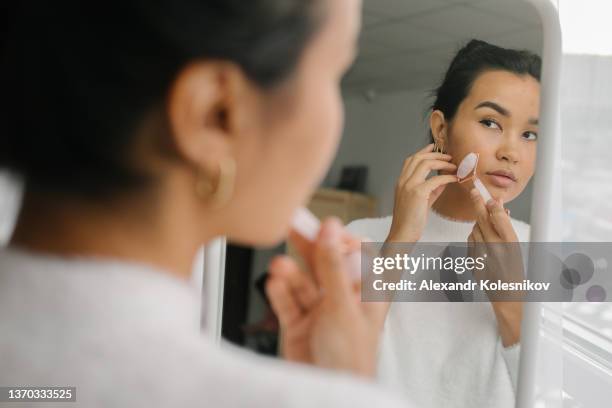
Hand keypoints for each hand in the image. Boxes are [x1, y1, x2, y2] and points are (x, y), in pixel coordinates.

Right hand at [265, 218, 386, 377]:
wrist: (326, 394)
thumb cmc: (350, 359)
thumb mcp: (343, 306)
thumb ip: (333, 267)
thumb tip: (330, 231)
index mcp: (366, 292)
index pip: (356, 254)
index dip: (340, 238)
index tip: (324, 224)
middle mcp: (343, 298)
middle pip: (324, 263)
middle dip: (308, 246)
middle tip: (291, 225)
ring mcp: (320, 310)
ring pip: (303, 282)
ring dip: (291, 273)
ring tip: (279, 267)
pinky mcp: (299, 323)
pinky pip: (288, 301)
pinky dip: (281, 293)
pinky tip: (275, 284)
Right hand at [387, 143, 457, 242]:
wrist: (402, 234)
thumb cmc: (410, 220)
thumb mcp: (421, 201)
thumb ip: (432, 189)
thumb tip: (444, 180)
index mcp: (401, 182)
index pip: (410, 160)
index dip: (423, 151)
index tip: (434, 147)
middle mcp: (403, 181)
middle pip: (418, 157)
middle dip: (435, 154)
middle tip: (448, 156)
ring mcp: (409, 186)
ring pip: (425, 163)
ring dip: (442, 162)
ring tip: (453, 165)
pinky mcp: (418, 193)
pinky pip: (436, 179)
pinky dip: (447, 177)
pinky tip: (454, 179)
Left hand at [468, 189, 523, 346]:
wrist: (507, 295)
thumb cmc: (515, 271)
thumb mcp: (517, 247)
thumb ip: (506, 226)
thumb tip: (499, 206)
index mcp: (511, 244)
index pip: (498, 217)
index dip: (491, 204)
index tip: (488, 195)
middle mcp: (496, 249)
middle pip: (482, 219)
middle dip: (477, 204)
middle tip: (473, 190)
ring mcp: (482, 255)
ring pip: (475, 230)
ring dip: (478, 223)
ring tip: (486, 224)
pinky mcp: (473, 261)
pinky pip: (470, 242)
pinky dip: (474, 237)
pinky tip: (482, 240)